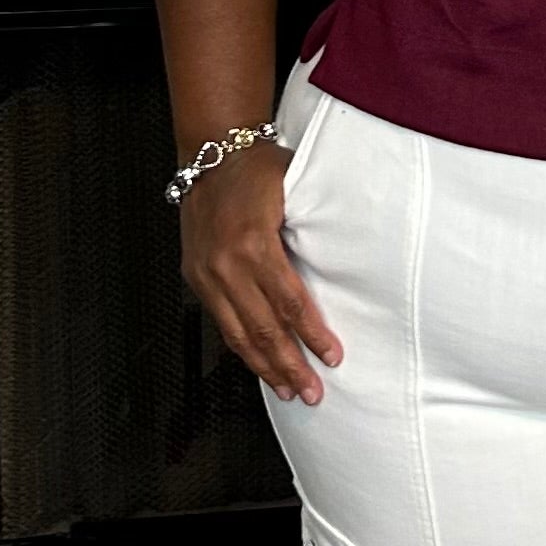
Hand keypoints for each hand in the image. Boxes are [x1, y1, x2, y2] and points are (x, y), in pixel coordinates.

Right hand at [177, 142, 339, 405]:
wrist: (211, 154)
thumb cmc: (257, 168)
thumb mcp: (295, 189)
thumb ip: (315, 229)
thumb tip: (350, 265)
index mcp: (252, 242)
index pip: (289, 301)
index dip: (312, 334)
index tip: (332, 356)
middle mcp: (224, 263)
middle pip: (263, 327)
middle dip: (290, 365)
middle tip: (312, 392)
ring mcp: (206, 273)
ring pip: (238, 334)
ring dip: (265, 367)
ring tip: (288, 390)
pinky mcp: (196, 278)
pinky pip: (222, 323)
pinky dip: (242, 348)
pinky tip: (258, 365)